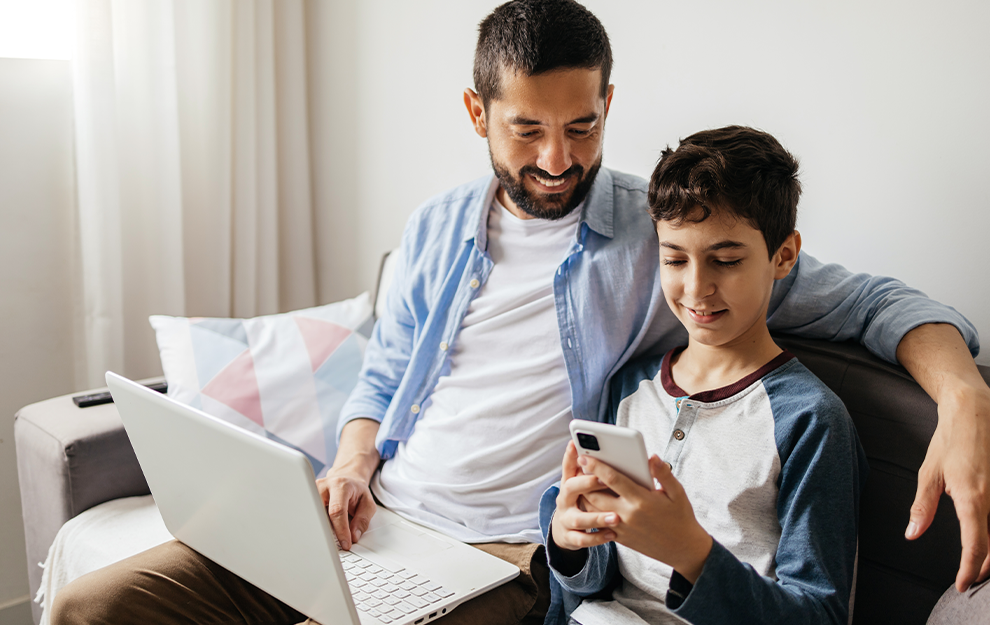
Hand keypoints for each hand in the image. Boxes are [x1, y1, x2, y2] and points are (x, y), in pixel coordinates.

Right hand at [316, 418, 381, 549]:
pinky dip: (313, 525)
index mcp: (340, 485)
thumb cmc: (356, 492)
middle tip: (332, 547)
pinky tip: (318, 532)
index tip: (345, 544)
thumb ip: (363, 519)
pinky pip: (308, 515)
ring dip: (318, 529)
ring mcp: (311, 491)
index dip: (341, 530)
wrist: (346, 479)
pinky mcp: (305, 497)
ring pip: (311, 515)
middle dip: (325, 532)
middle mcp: (323, 486)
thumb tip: (354, 536)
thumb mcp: (368, 503)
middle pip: (319, 513)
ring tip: (325, 540)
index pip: (337, 510)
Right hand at [550, 442, 619, 551]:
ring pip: (579, 518)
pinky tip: (612, 535)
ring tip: (616, 517)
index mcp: (569, 482)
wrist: (566, 529)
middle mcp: (564, 499)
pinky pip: (582, 539)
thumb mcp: (583, 484)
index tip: (578, 445)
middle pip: (571, 487)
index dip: (571, 456)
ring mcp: (566, 518)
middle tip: (603, 480)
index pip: (569, 466)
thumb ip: (595, 469)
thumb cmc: (583, 500)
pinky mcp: (570, 536)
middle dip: (587, 483)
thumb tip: (610, 451)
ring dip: (597, 517)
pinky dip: (597, 538)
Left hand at [582, 454, 712, 582]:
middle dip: (583, 480)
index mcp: (641, 500)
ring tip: (580, 480)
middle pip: (595, 494)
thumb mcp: (677, 493)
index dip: (596, 466)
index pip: (613, 479)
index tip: (584, 455)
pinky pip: (598, 522)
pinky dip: (591, 510)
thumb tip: (652, 457)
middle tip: (577, 466)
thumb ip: (663, 473)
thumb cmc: (681, 517)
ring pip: (593, 510)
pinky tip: (589, 498)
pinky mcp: (619, 538)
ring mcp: (622, 528)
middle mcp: (628, 515)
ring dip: (584, 494)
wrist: (683, 549)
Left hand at [907, 381, 989, 590]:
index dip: (970, 569)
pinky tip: (988, 538)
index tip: (962, 585)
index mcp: (973, 497)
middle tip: (970, 577)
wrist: (975, 411)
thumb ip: (923, 506)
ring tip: (980, 562)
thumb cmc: (950, 440)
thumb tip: (912, 533)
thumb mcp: (929, 473)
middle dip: (985, 566)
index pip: (976, 545)